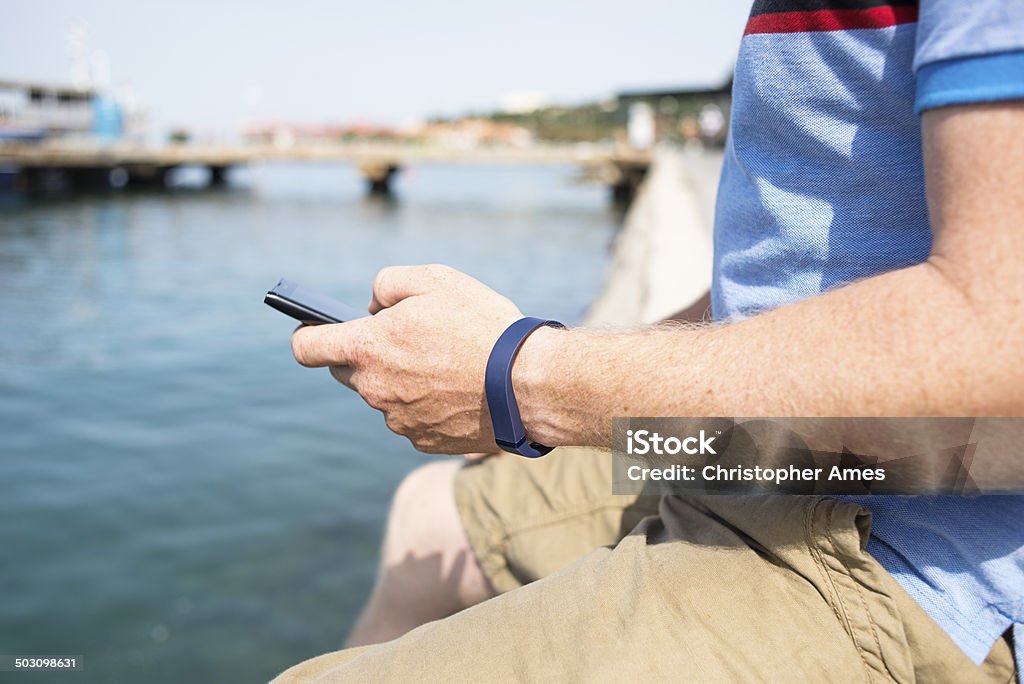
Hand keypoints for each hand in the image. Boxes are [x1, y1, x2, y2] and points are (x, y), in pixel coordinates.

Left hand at [290, 265, 523, 453]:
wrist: (528, 385)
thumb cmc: (482, 326)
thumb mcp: (436, 279)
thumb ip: (388, 284)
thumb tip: (372, 306)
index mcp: (368, 348)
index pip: (308, 348)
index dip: (307, 335)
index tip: (315, 330)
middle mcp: (374, 389)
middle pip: (348, 372)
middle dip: (366, 353)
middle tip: (407, 338)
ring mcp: (397, 421)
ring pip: (384, 395)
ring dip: (402, 379)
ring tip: (447, 363)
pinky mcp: (423, 441)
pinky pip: (412, 418)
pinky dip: (427, 403)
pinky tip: (460, 389)